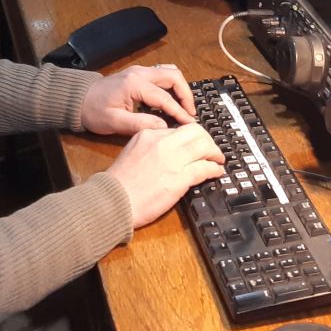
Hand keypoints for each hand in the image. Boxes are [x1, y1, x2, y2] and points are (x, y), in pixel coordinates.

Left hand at [79, 63, 197, 135]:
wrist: (77, 99)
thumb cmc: (93, 111)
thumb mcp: (114, 122)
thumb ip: (140, 124)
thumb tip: (164, 127)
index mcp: (135, 84)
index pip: (165, 98)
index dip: (180, 112)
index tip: (190, 124)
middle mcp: (140, 73)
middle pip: (174, 77)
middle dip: (186, 95)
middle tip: (190, 114)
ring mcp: (140, 71)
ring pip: (170, 72)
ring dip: (180, 88)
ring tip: (184, 107)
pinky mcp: (138, 74)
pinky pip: (162, 74)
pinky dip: (172, 85)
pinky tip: (172, 100)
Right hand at [104, 123, 226, 227]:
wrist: (113, 201)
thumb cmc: (118, 185)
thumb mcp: (132, 153)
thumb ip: (150, 148)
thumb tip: (170, 153)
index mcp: (148, 134)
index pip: (178, 129)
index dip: (190, 137)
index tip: (195, 145)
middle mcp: (162, 142)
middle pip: (195, 131)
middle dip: (207, 140)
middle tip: (211, 150)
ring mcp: (173, 159)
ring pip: (204, 146)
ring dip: (215, 152)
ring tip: (218, 160)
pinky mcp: (180, 177)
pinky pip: (205, 167)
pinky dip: (215, 169)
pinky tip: (216, 172)